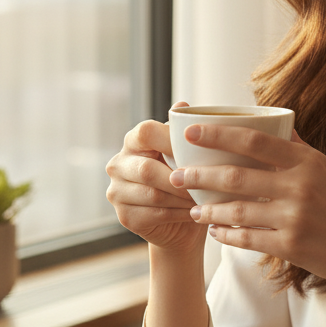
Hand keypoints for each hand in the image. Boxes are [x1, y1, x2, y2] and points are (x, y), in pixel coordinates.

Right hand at [105, 104, 206, 256]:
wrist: (181, 220)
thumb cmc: (185, 178)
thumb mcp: (186, 153)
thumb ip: (181, 132)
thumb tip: (182, 106)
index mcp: (132, 141)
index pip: (145, 132)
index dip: (171, 140)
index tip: (199, 150)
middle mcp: (119, 164)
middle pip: (148, 169)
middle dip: (181, 178)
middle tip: (208, 183)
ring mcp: (117, 191)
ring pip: (154, 194)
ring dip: (183, 198)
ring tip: (206, 199)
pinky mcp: (125, 216)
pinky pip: (155, 214)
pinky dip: (179, 214)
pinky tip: (195, 212)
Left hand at [169, 124, 325, 302]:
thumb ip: (301, 151)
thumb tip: (278, 125)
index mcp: (308, 161)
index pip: (254, 140)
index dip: (219, 135)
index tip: (192, 132)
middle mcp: (299, 187)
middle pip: (236, 176)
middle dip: (200, 175)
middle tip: (177, 174)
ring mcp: (293, 218)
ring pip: (236, 210)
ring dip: (208, 209)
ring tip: (192, 208)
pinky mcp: (290, 247)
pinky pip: (247, 238)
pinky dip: (227, 234)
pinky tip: (216, 231)